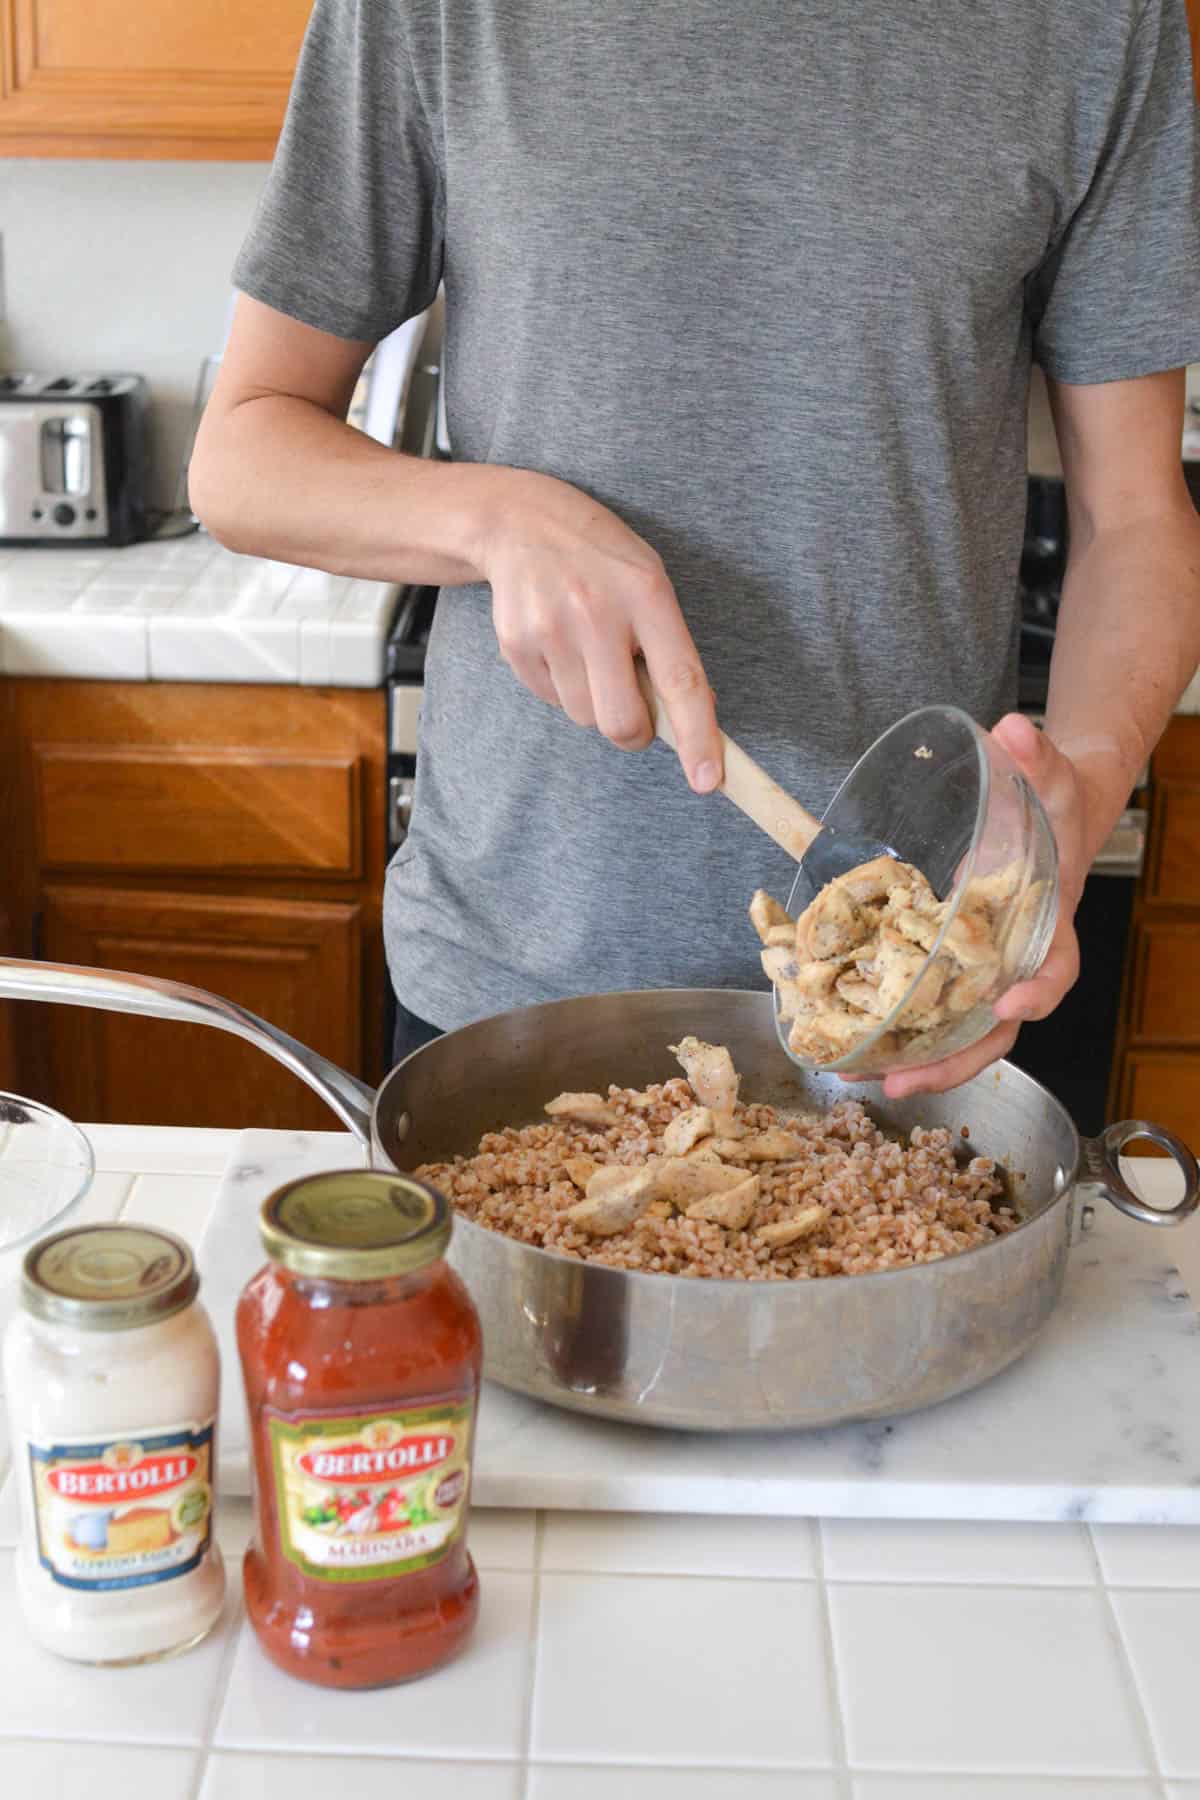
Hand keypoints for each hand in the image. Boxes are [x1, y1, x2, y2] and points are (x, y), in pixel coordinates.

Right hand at [480, 470, 723, 791]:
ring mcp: (551, 630)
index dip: (698, 736)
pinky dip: (562, 687)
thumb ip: (668, 644)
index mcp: (647, 594)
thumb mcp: (648, 580)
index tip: (708, 780)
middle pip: (622, 722)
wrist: (519, 521)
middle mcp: (597, 613)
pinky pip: (551, 701)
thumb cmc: (600, 559)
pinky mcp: (516, 644)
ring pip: (585, 717)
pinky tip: (559, 643)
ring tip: (589, 652)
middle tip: (634, 709)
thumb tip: (688, 718)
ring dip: (595, 702)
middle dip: (634, 732)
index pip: (681, 680)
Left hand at [879, 713, 1087, 1099]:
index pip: (1056, 969)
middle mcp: (1017, 961)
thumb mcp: (1051, 776)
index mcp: (1051, 926)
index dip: (1039, 991)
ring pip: (957, 1035)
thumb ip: (1037, 755)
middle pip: (996, 1030)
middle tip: (905, 1081)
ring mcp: (982, 972)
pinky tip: (849, 1047)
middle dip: (953, 1060)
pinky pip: (926, 1012)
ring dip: (913, 1063)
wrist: (1046, 819)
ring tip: (858, 1078)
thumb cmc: (1052, 804)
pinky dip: (893, 1034)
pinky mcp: (948, 969)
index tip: (1012, 1001)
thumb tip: (1012, 728)